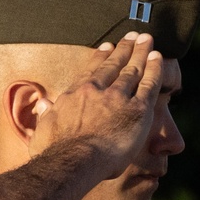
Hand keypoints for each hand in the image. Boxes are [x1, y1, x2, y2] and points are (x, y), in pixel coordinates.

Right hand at [28, 33, 162, 180]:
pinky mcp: (137, 110)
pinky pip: (149, 84)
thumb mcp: (42, 130)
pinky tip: (158, 58)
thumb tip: (42, 104)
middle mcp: (96, 91)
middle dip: (123, 49)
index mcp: (74, 95)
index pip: (90, 71)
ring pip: (132, 69)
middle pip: (113, 65)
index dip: (100, 58)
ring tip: (146, 40)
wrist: (71, 162)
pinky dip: (154, 69)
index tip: (107, 47)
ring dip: (140, 52)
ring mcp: (117, 98)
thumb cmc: (53, 153)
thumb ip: (45, 114)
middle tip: (131, 37)